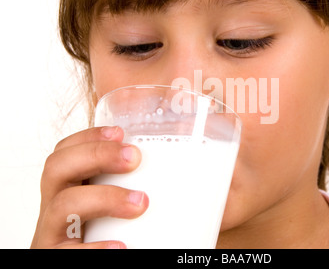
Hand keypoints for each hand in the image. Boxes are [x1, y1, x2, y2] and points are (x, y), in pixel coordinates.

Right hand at [30, 126, 147, 248]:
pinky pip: (67, 253)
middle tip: (134, 158)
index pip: (64, 153)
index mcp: (71, 190)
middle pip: (55, 168)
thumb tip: (215, 173)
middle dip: (94, 154)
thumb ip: (157, 186)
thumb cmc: (132, 235)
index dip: (87, 136)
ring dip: (103, 198)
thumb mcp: (133, 207)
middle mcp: (55, 209)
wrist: (124, 257)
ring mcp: (54, 236)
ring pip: (62, 206)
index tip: (122, 131)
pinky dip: (95, 249)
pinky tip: (122, 248)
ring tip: (140, 203)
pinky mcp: (58, 258)